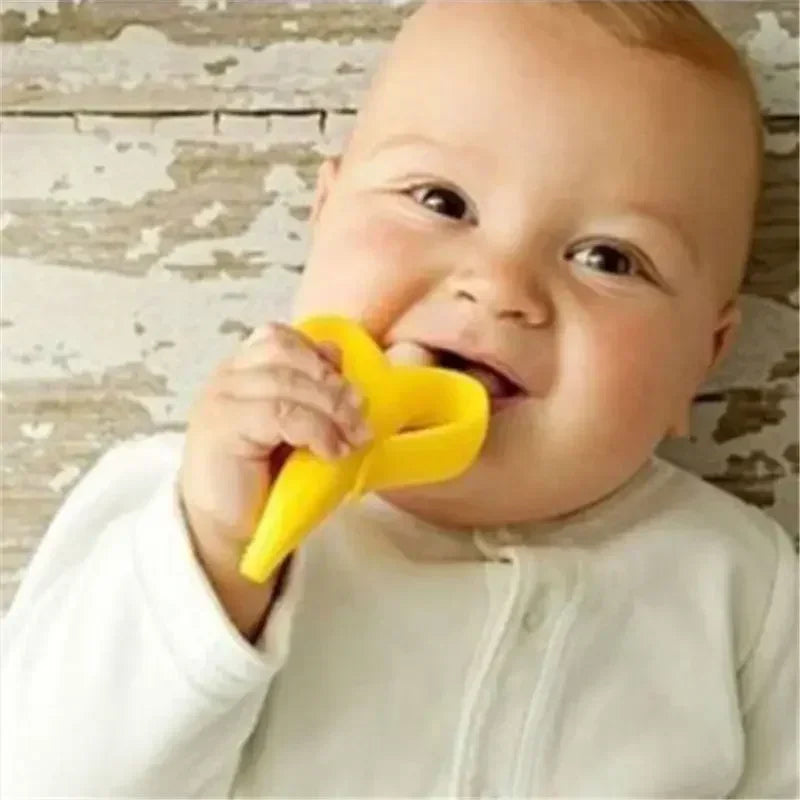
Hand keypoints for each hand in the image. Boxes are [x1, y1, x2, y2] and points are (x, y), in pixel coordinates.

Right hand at [178, 322, 370, 637]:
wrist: (228, 528)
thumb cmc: (267, 478)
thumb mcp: (298, 428)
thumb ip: (313, 393)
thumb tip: (339, 359)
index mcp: (242, 371)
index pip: (280, 339)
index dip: (318, 356)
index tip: (347, 386)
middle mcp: (227, 378)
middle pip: (288, 356)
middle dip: (334, 386)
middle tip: (362, 418)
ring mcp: (220, 399)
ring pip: (287, 383)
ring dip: (331, 409)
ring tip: (353, 438)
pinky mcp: (221, 426)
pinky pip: (279, 413)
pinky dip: (315, 430)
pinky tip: (331, 452)